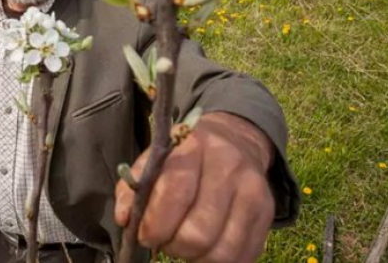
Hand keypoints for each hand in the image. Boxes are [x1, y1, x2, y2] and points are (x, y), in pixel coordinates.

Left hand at [114, 112, 274, 262]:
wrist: (235, 141)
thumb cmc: (184, 156)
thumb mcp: (155, 159)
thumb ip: (134, 187)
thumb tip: (124, 219)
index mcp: (193, 146)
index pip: (175, 193)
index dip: (155, 224)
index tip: (144, 235)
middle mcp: (228, 166)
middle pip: (199, 231)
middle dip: (173, 246)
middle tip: (165, 241)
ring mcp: (252, 191)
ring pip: (221, 251)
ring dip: (195, 258)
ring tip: (184, 245)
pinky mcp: (267, 213)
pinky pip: (242, 257)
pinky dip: (218, 262)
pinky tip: (205, 250)